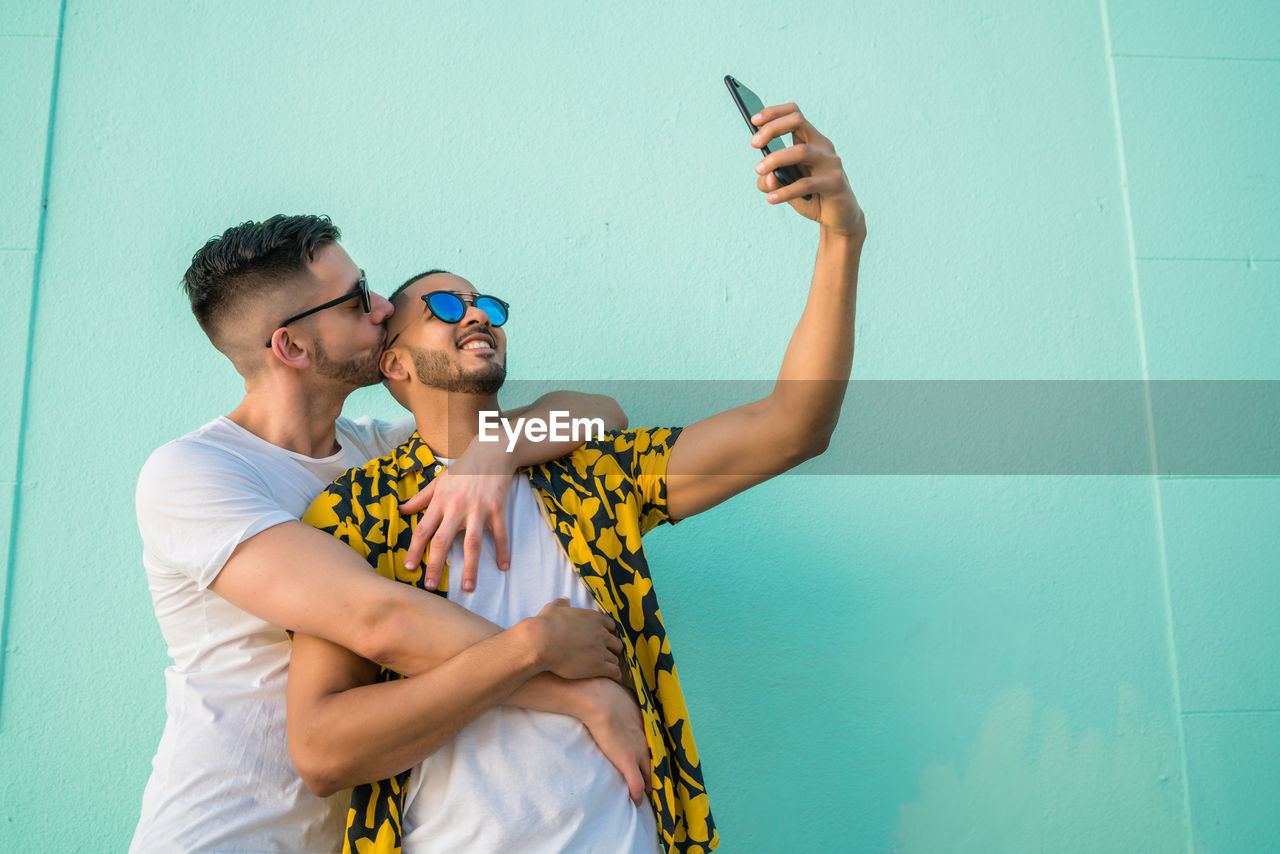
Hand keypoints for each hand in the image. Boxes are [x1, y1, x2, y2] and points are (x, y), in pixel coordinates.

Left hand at [399, 437, 515, 591]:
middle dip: (435, 566)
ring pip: (472, 543)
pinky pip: (500, 534)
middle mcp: (457, 507)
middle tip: (430, 587)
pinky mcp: (498, 508)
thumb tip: (401, 511)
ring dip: (470, 567)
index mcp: (440, 502)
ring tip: (468, 587)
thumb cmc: (463, 468)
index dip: (415, 550)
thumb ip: (420, 498)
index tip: (409, 568)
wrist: (491, 451)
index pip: (423, 530)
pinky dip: (502, 551)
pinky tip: (503, 567)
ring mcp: (479, 509)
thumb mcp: (439, 481)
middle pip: (442, 541)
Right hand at [524, 598, 623, 681]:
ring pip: (615, 658)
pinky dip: (615, 676)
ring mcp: (600, 649)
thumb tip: (564, 600)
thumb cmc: (544, 625)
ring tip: (606, 670)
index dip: (608, 634)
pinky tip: (613, 679)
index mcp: (594, 618)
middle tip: (605, 656)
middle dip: (612, 650)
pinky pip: (615, 672)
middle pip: (617, 643)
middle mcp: (601, 632)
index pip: (612, 626)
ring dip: (611, 663)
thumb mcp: (552, 609)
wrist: (540, 642)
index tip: (603, 641)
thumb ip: (561, 603)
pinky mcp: (597, 666)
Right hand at [576, 677, 650, 804]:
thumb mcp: (626, 697)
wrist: (599, 700)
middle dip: (656, 773)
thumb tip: (624, 702)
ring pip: (650, 776)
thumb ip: (629, 705)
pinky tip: (637, 801)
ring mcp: (638, 753)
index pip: (656, 746)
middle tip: (655, 782)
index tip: (653, 761)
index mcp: (646, 726)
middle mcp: (647, 741)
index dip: (655, 756)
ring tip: (648, 794)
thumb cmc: (608, 693)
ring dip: (649, 785)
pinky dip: (637, 795)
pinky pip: (637, 785)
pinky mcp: (627, 762)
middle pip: (657, 763)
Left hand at [750, 102, 866, 237]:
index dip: (773, 113)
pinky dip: (784, 191)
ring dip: (776, 158)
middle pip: (797, 122)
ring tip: (759, 170)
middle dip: (772, 129)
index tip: (753, 120)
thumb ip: (769, 181)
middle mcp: (822, 146)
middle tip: (754, 144)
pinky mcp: (835, 182)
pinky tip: (771, 199)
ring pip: (801, 151)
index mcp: (811, 140)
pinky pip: (805, 184)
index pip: (794, 114)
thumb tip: (766, 175)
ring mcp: (831, 163)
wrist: (839, 217)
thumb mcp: (784, 187)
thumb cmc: (810, 197)